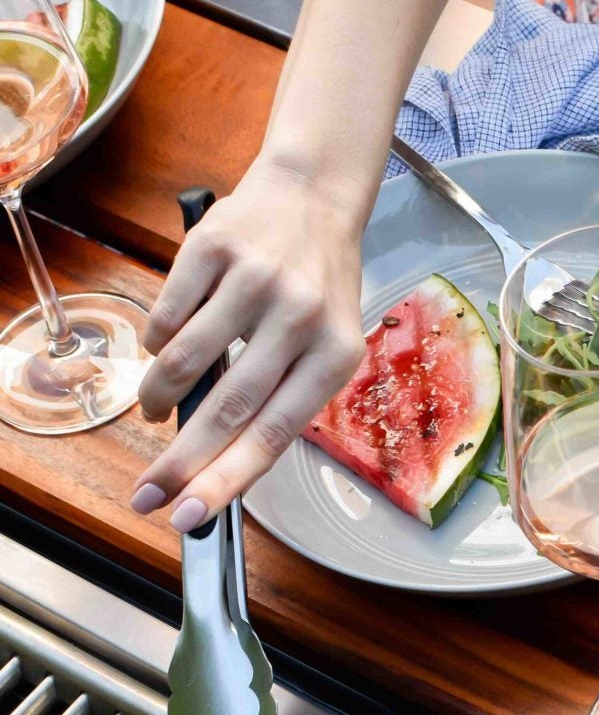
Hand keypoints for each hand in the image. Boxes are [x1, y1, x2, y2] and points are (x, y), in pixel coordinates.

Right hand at [132, 159, 366, 528]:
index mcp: (336, 357)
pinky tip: (166, 350)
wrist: (313, 199)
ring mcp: (258, 281)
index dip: (226, 480)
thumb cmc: (318, 290)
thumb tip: (222, 464)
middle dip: (182, 462)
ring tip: (156, 410)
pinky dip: (159, 343)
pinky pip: (170, 313)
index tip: (189, 515)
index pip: (273, 434)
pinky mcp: (216, 247)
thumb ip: (283, 398)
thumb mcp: (325, 347)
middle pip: (230, 407)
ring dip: (162, 396)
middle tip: (147, 495)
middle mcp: (301, 319)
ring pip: (188, 359)